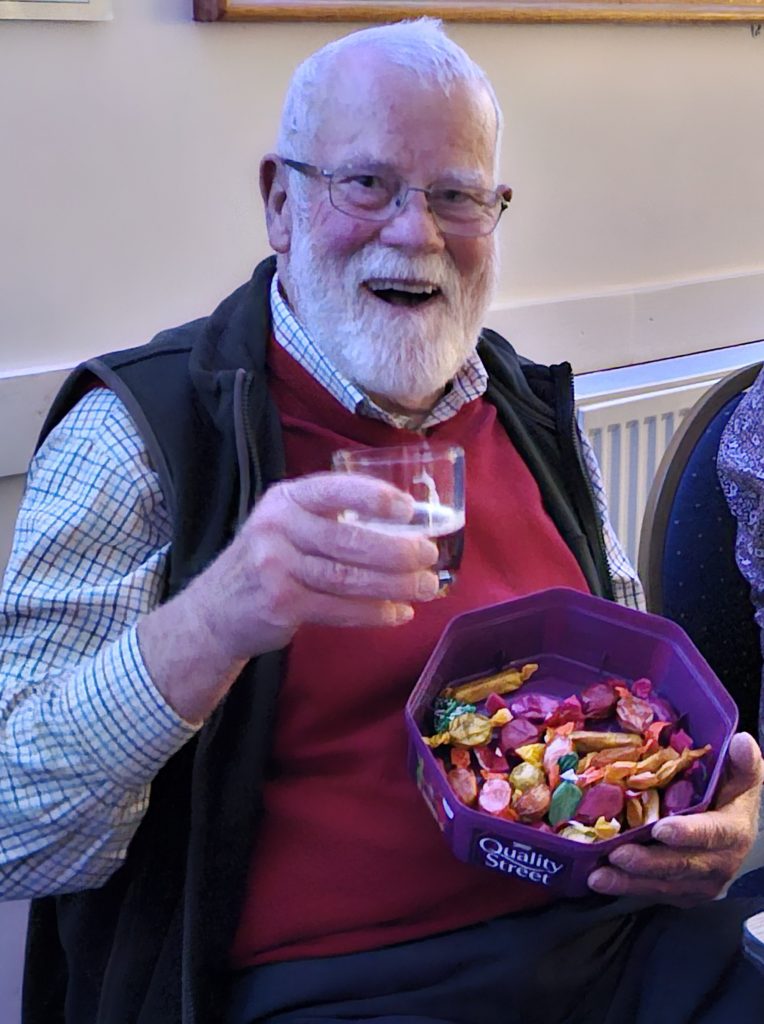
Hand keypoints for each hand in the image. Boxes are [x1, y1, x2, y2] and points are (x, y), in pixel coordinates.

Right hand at [140, 472, 439, 721]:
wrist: (214, 611)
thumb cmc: (265, 563)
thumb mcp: (284, 526)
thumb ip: (329, 519)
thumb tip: (403, 526)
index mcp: (286, 500)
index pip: (335, 490)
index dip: (375, 497)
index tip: (410, 509)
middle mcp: (278, 528)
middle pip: (350, 540)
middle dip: (398, 551)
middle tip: (430, 557)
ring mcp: (276, 567)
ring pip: (349, 577)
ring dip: (395, 585)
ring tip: (427, 587)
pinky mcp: (281, 603)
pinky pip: (339, 608)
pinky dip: (374, 613)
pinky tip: (398, 613)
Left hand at [588, 732, 762, 904]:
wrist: (734, 829)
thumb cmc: (731, 796)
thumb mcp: (741, 777)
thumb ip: (743, 762)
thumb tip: (743, 741)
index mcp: (733, 832)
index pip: (712, 834)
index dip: (688, 834)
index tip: (661, 830)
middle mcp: (719, 864)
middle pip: (681, 865)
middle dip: (648, 863)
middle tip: (617, 854)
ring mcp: (700, 883)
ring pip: (664, 884)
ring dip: (629, 882)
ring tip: (599, 876)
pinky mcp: (682, 893)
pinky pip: (654, 893)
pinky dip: (627, 888)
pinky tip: (601, 881)